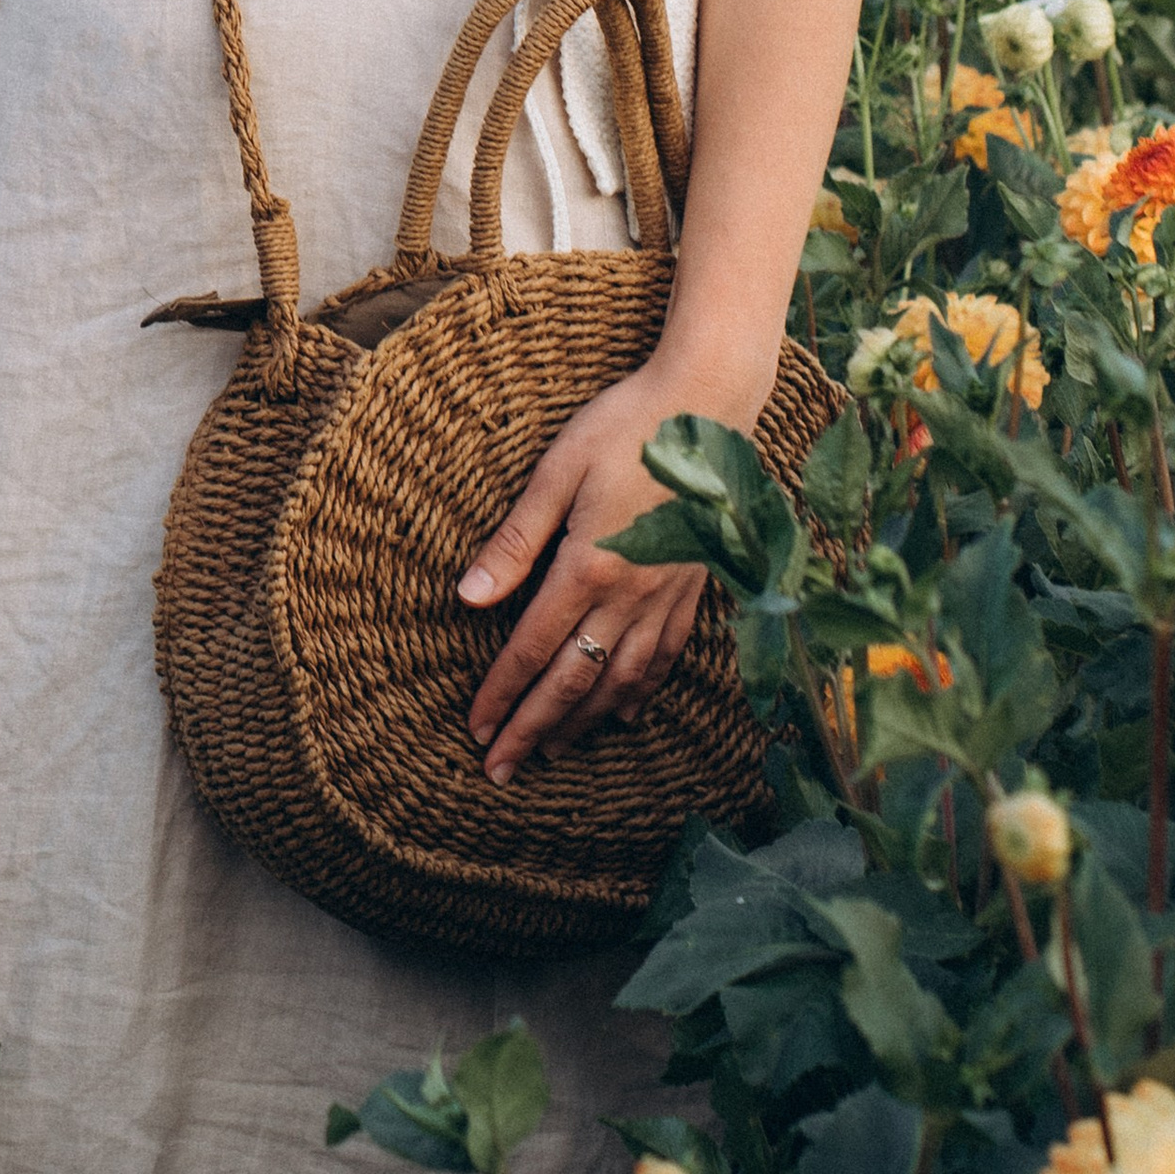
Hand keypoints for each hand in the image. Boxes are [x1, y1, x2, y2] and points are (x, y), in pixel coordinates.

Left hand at [457, 366, 710, 783]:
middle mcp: (630, 595)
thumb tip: (468, 597)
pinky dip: (642, 690)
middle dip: (535, 728)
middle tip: (501, 768)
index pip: (533, 649)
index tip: (476, 730)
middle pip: (574, 680)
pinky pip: (665, 655)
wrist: (706, 405)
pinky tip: (628, 711)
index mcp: (588, 567)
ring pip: (621, 679)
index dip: (502, 694)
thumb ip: (515, 541)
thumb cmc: (623, 426)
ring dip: (585, 721)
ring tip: (555, 750)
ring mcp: (667, 594)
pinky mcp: (694, 585)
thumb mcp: (555, 473)